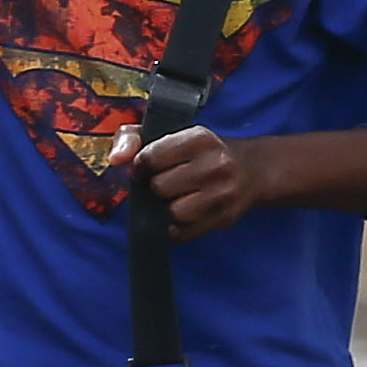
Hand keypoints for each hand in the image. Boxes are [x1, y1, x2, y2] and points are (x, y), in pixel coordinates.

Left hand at [116, 123, 366, 237]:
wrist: (252, 170)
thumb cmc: (200, 152)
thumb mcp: (170, 134)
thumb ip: (133, 137)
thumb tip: (115, 159)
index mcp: (199, 138)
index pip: (149, 158)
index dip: (143, 166)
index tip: (151, 166)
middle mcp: (215, 164)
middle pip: (159, 187)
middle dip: (158, 187)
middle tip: (170, 183)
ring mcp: (223, 193)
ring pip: (173, 212)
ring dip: (169, 208)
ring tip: (180, 198)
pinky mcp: (225, 218)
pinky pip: (183, 233)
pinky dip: (176, 228)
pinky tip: (186, 214)